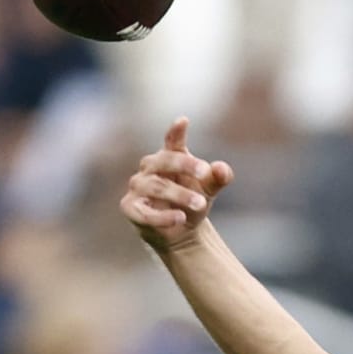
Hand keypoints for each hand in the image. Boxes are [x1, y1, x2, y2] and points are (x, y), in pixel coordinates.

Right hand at [119, 116, 233, 251]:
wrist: (180, 232)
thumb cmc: (191, 202)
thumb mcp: (209, 189)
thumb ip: (219, 178)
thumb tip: (222, 168)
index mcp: (169, 157)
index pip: (172, 141)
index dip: (176, 132)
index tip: (183, 121)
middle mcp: (150, 168)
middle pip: (164, 161)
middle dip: (185, 165)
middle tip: (206, 172)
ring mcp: (138, 186)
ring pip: (156, 186)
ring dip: (179, 194)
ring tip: (201, 203)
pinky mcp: (130, 208)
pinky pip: (145, 212)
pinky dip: (163, 216)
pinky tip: (180, 219)